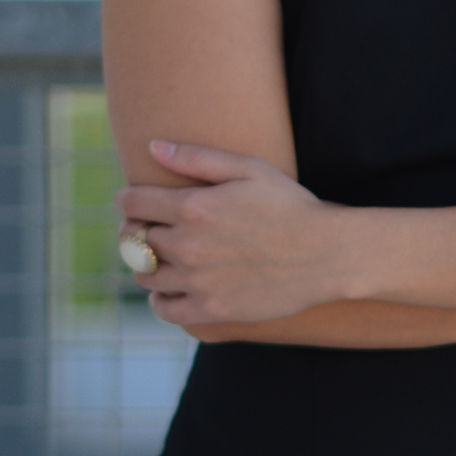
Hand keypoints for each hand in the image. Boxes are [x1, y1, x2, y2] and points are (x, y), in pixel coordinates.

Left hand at [117, 140, 346, 329]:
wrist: (328, 254)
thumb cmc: (291, 206)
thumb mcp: (249, 168)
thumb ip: (196, 158)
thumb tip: (151, 145)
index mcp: (193, 206)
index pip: (132, 203)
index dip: (127, 200)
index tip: (134, 202)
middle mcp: (188, 245)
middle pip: (135, 239)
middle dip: (138, 231)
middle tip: (151, 230)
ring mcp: (199, 281)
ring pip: (145, 274)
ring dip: (147, 265)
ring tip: (161, 260)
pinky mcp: (213, 309)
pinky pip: (165, 309)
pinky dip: (160, 299)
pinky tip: (169, 291)